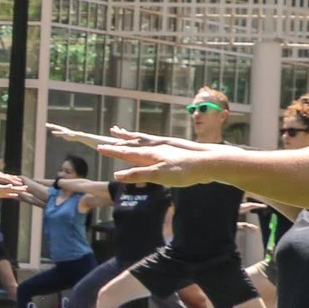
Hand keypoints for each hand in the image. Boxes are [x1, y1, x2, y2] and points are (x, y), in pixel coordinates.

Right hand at [92, 136, 230, 185]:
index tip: (99, 147)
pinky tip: (152, 142)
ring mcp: (167, 147)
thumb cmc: (184, 171)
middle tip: (112, 131)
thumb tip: (117, 174)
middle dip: (122, 139)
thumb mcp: (158, 176)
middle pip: (135, 142)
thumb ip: (138, 174)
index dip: (113, 150)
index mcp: (149, 154)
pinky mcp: (176, 149)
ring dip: (134, 137)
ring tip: (126, 132)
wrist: (208, 163)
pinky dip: (148, 140)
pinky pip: (156, 142)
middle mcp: (156, 147)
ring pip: (146, 140)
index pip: (126, 152)